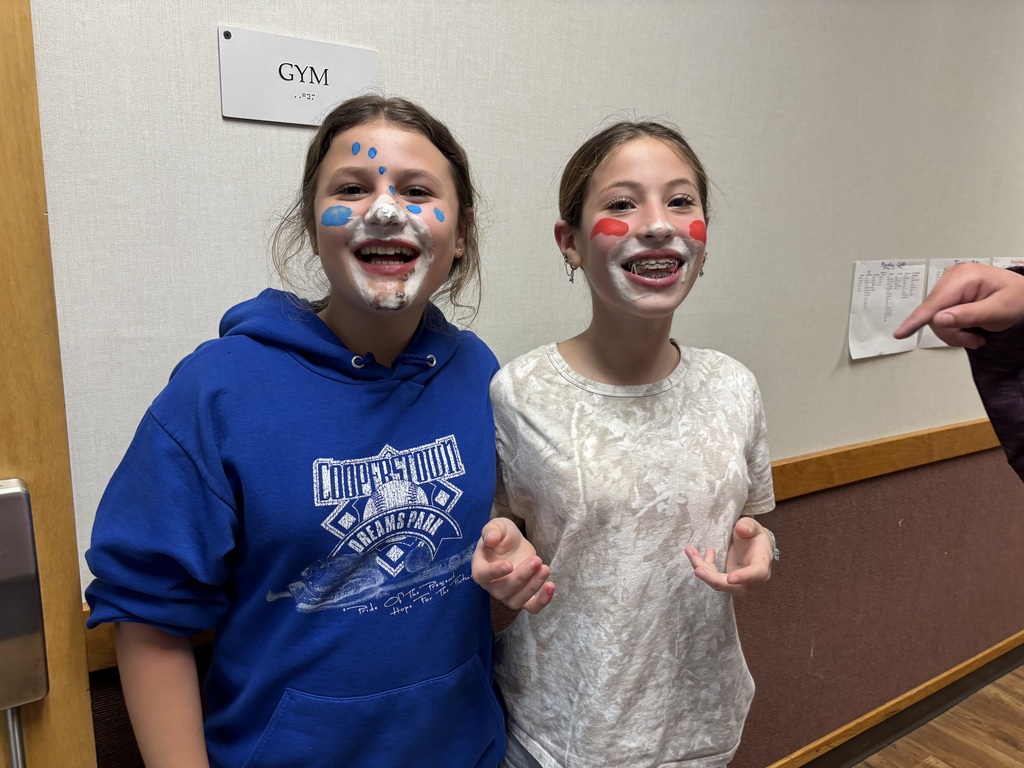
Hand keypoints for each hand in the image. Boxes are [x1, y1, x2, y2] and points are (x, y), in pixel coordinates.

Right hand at [471, 518, 554, 613]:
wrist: (514, 545)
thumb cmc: (502, 536)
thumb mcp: (498, 526)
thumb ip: (492, 530)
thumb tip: (490, 540)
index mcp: (480, 567)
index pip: (482, 575)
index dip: (494, 573)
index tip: (509, 565)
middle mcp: (491, 585)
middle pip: (503, 589)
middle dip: (522, 576)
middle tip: (536, 560)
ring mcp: (507, 594)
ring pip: (517, 600)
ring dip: (532, 587)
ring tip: (545, 569)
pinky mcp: (523, 596)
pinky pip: (531, 607)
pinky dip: (542, 601)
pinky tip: (551, 586)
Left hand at [685, 517, 773, 595]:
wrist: (753, 546)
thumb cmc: (754, 536)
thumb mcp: (753, 527)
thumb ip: (748, 526)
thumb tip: (742, 529)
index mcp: (762, 564)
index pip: (757, 574)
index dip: (744, 577)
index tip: (731, 578)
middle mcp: (752, 580)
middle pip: (733, 586)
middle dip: (713, 579)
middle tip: (698, 569)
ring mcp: (739, 584)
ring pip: (719, 583)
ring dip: (703, 569)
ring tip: (690, 551)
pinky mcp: (727, 583)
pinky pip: (712, 579)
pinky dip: (702, 567)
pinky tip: (694, 553)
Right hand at [893, 263, 1023, 348]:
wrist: (1023, 296)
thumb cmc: (1016, 300)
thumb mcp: (998, 310)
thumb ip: (968, 315)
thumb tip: (938, 319)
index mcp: (964, 277)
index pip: (935, 302)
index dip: (917, 319)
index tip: (900, 333)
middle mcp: (951, 278)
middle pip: (934, 315)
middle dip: (952, 332)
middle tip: (975, 341)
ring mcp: (948, 286)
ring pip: (935, 320)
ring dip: (954, 334)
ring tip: (976, 337)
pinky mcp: (947, 296)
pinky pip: (939, 318)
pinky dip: (953, 329)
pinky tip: (970, 330)